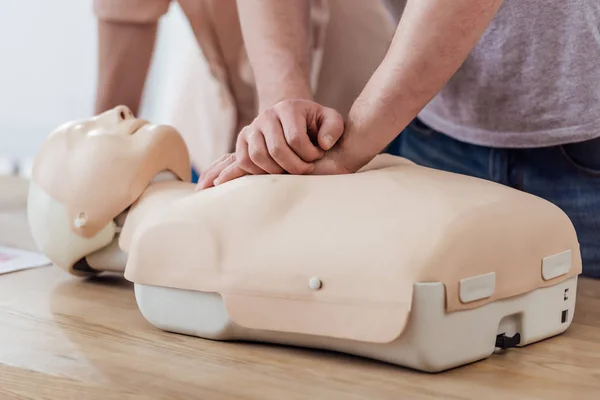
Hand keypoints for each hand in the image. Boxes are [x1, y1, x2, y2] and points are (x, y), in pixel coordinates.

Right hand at [197, 99, 343, 188]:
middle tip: (306, 169)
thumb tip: (324, 144)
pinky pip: (244, 160)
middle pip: (276, 150)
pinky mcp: (242, 139)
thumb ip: (334, 128)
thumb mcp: (331, 120)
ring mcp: (252, 126)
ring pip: (258, 156)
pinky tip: (274, 171)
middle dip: (295, 166)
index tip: (318, 156)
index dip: (309, 155)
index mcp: (288, 107)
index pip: (295, 139)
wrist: (293, 119)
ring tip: (291, 170)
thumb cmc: (315, 123)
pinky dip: (258, 171)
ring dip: (277, 171)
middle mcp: (267, 114)